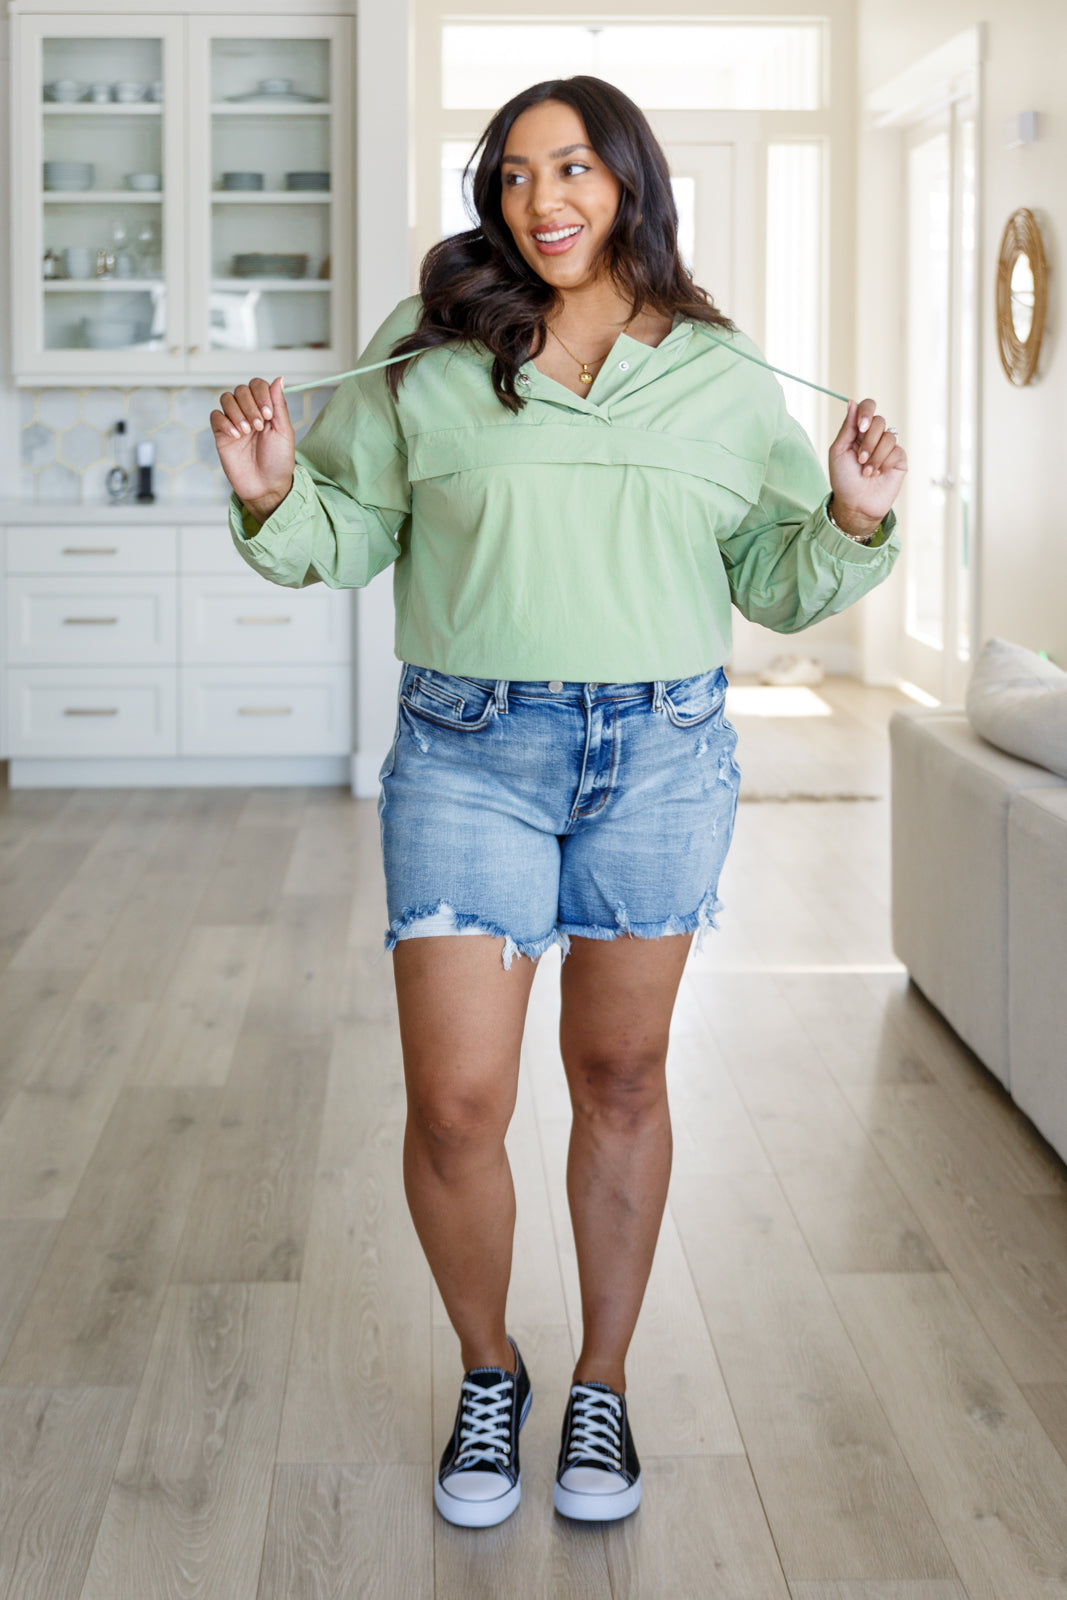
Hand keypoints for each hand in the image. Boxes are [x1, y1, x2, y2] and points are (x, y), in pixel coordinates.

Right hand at [210, 376, 294, 521]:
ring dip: (237, 412)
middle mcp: (249, 412)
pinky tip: (235, 435)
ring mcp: (234, 422)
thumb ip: (279, 404)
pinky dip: (224, 422)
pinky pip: (216, 417)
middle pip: (241, 390)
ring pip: (227, 399)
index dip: (261, 394)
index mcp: (266, 409)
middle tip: (258, 426)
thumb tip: (279, 378)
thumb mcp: (284, 431)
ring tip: (247, 432)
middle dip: (250, 405)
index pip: (258, 385)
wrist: (266, 487)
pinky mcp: (222, 434)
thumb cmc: (279, 461)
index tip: (268, 414)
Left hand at [828, 397, 907, 535]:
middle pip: (879, 421)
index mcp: (859, 431)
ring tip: (866, 472)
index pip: (868, 407)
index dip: (866, 412)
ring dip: (875, 456)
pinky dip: (884, 463)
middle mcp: (874, 436)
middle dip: (868, 442)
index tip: (861, 427)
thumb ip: (847, 427)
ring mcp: (888, 447)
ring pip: (888, 436)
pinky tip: (877, 474)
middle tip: (860, 459)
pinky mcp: (899, 459)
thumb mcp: (839, 451)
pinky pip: (896, 451)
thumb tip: (852, 402)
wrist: (855, 504)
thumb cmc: (843, 479)